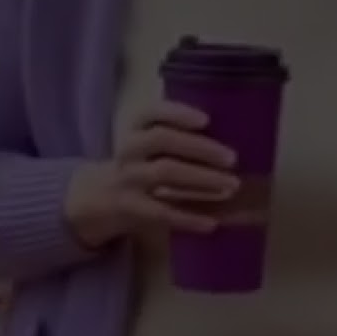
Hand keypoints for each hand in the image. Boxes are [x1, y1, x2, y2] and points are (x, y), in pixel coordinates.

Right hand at [63, 102, 238, 247]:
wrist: (98, 198)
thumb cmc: (141, 164)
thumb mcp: (149, 144)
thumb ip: (180, 137)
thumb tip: (238, 138)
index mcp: (135, 128)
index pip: (149, 112)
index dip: (177, 113)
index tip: (206, 120)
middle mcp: (129, 149)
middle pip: (161, 139)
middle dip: (199, 147)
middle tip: (232, 158)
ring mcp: (128, 179)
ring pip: (164, 172)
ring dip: (202, 178)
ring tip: (232, 185)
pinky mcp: (130, 208)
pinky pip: (160, 212)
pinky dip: (187, 218)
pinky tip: (211, 223)